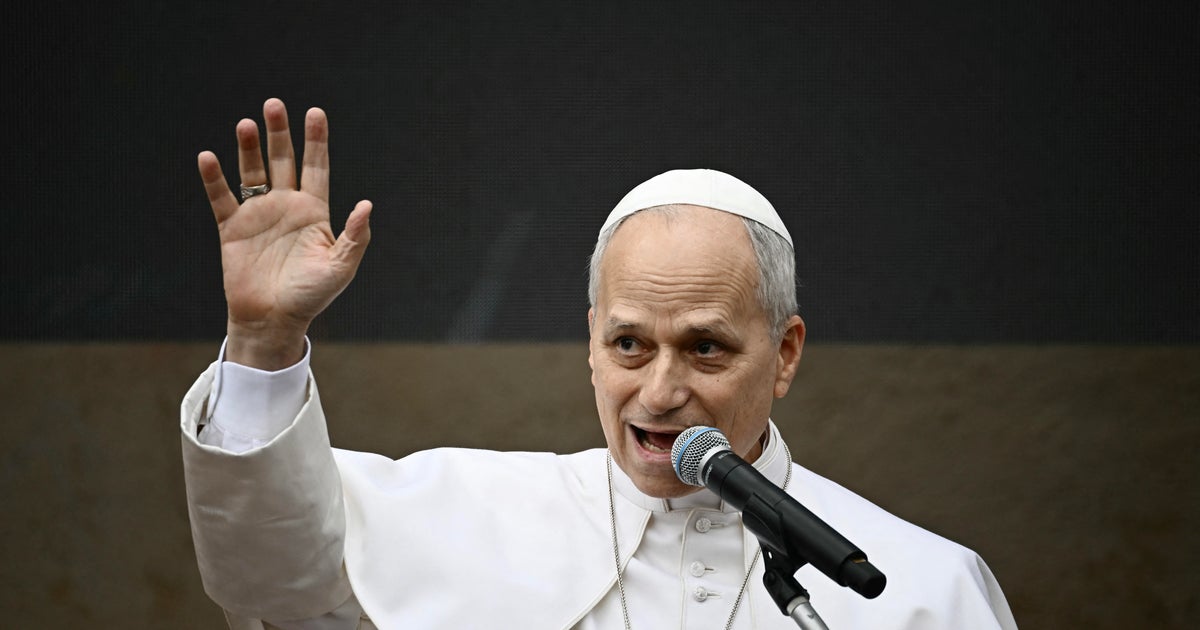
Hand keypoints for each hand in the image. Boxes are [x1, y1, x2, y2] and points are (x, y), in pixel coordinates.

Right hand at [197, 98, 371, 369]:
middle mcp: (286, 207)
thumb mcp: (341, 267)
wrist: (274, 320)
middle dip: (279, 133)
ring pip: (252, 172)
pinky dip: (214, 178)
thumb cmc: (311, 297)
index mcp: (314, 212)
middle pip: (282, 160)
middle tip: (274, 105)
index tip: (315, 112)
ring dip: (249, 148)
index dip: (316, 141)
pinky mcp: (232, 228)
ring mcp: (258, 215)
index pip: (316, 167)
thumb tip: (367, 205)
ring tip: (246, 124)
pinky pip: (222, 198)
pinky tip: (208, 157)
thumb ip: (355, 237)